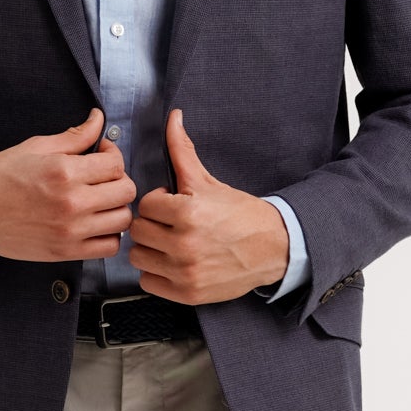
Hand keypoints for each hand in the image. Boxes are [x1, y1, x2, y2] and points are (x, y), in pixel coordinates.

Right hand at [0, 108, 136, 262]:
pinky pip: (109, 247)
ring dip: (117, 207)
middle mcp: (72, 202)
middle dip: (118, 179)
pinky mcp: (66, 252)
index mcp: (65, 171)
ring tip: (101, 201)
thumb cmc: (0, 176)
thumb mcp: (36, 146)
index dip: (113, 154)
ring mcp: (71, 231)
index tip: (102, 154)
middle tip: (102, 178)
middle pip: (126, 190)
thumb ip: (74, 136)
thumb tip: (99, 119)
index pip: (116, 163)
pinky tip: (96, 224)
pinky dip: (109, 235)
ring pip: (123, 219)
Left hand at [128, 108, 288, 303]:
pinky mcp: (187, 293)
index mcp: (187, 212)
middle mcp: (184, 244)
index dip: (158, 203)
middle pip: (138, 231)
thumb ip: (182, 151)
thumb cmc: (238, 213)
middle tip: (170, 225)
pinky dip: (157, 274)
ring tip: (169, 243)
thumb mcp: (208, 181)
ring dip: (150, 250)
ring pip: (138, 258)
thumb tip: (173, 117)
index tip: (173, 206)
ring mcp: (185, 271)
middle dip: (152, 225)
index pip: (146, 205)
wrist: (272, 246)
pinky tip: (173, 263)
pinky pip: (148, 283)